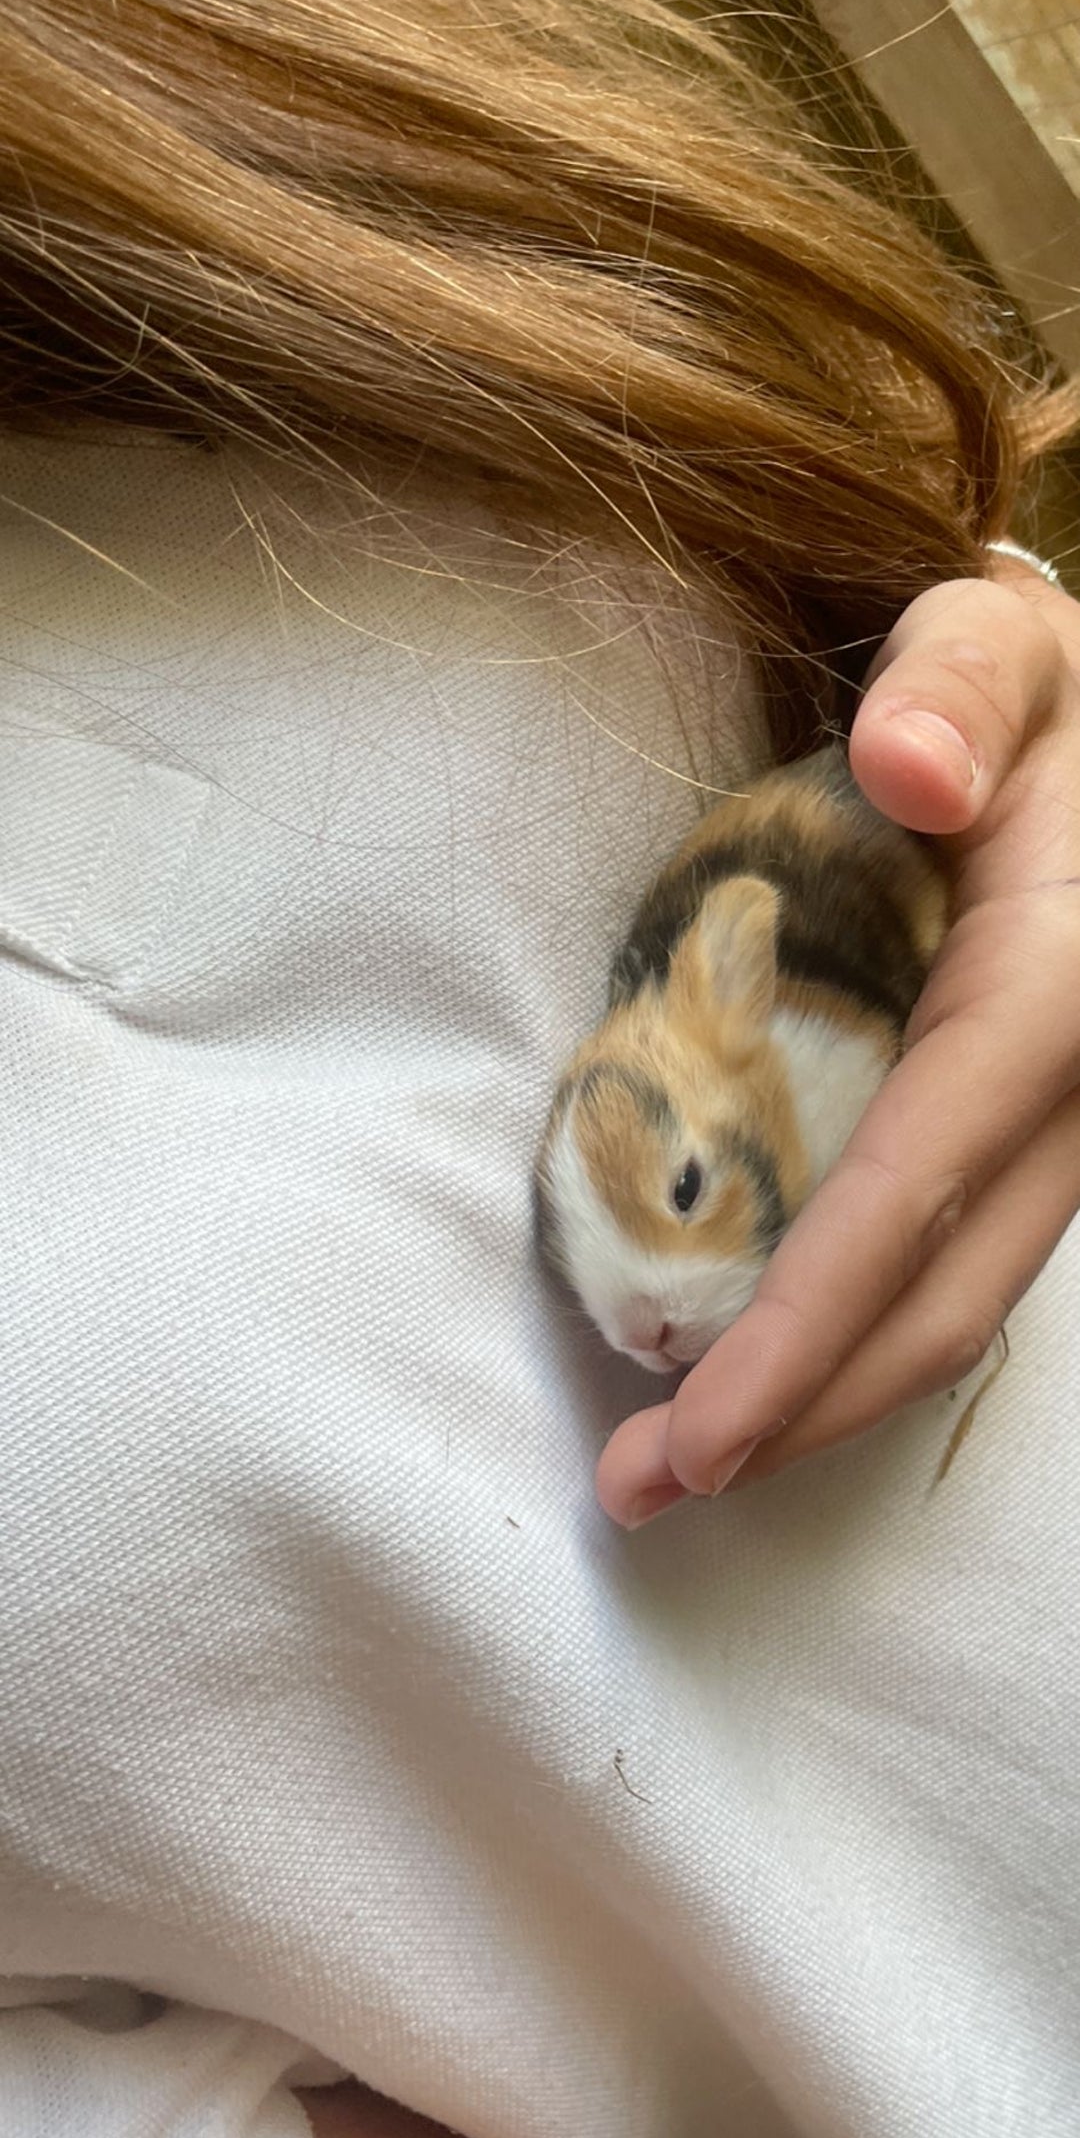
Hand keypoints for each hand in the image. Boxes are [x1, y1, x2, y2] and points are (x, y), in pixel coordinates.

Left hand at [598, 560, 1079, 1526]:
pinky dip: (853, 1332)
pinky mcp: (1033, 1142)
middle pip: (938, 1302)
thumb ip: (962, 682)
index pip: (916, 1194)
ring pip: (953, 1308)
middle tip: (640, 1491)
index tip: (697, 1436)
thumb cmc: (1043, 697)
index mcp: (1059, 997)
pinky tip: (766, 1364)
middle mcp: (1078, 1098)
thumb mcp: (1006, 645)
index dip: (806, 1330)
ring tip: (678, 1461)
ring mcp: (1066, 1136)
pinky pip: (949, 1265)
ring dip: (820, 1397)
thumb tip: (906, 764)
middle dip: (795, 1415)